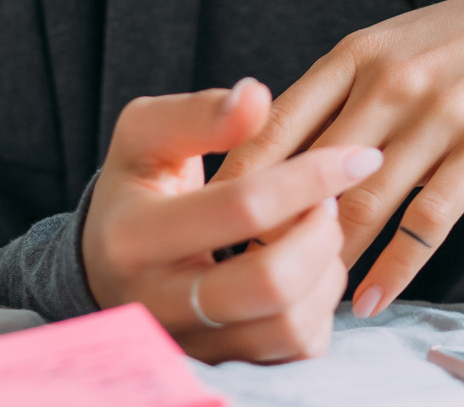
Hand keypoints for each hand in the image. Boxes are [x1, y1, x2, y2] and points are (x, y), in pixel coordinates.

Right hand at [81, 76, 383, 361]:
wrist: (106, 261)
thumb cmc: (139, 183)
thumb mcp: (147, 134)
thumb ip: (200, 112)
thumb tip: (255, 96)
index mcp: (135, 236)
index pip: (243, 206)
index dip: (311, 176)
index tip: (358, 156)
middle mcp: (157, 306)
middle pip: (271, 284)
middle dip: (321, 235)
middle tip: (331, 202)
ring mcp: (190, 346)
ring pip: (289, 327)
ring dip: (326, 273)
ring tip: (319, 232)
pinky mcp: (220, 367)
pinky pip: (293, 354)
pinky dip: (320, 309)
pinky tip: (310, 268)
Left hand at [216, 0, 463, 318]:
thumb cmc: (457, 42)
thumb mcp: (388, 47)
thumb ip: (333, 96)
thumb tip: (266, 157)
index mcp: (357, 54)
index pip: (278, 124)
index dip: (241, 181)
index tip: (210, 226)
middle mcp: (393, 82)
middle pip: (314, 173)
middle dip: (276, 231)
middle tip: (244, 277)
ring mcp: (440, 117)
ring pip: (366, 204)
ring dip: (329, 258)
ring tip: (301, 298)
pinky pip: (427, 223)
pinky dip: (393, 270)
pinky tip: (368, 300)